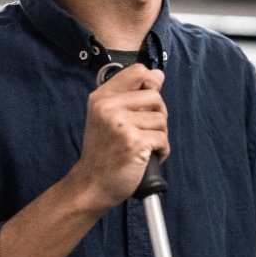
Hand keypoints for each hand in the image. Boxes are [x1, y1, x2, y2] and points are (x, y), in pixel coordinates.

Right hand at [72, 64, 168, 214]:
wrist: (92, 185)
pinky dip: (161, 151)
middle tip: (144, 131)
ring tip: (142, 146)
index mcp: (102, 97)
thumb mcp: (106, 116)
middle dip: (158, 115)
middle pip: (155, 96)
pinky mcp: (134, 142)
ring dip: (159, 136)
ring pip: (161, 119)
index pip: (138, 71)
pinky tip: (146, 157)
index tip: (148, 101)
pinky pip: (163, 139)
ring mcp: (121, 124)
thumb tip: (158, 75)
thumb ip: (130, 94)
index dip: (151, 82)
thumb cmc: (103, 152)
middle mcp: (109, 107)